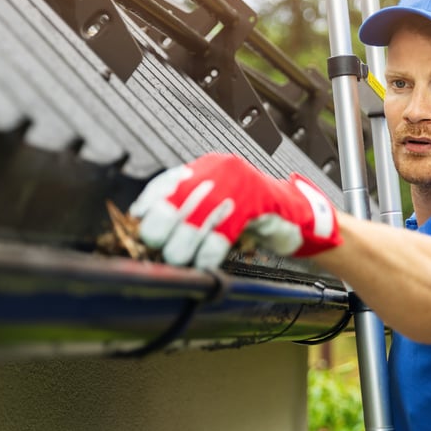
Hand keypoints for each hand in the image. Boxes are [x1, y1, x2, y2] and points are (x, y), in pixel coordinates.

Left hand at [129, 153, 341, 267]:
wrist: (293, 214)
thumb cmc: (249, 212)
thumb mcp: (214, 203)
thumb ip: (186, 207)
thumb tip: (145, 220)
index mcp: (206, 167)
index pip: (167, 182)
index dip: (149, 203)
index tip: (136, 221)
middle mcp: (219, 170)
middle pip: (177, 199)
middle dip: (162, 227)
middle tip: (154, 247)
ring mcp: (238, 185)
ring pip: (197, 218)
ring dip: (183, 244)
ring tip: (177, 259)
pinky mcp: (256, 204)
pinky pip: (222, 232)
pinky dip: (208, 252)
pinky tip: (202, 263)